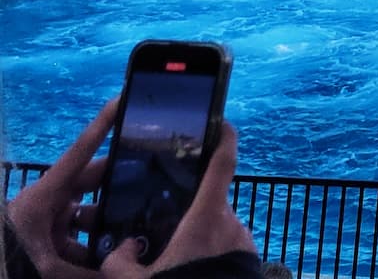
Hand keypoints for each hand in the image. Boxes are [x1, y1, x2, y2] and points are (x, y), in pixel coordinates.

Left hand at [5, 98, 114, 278]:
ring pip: (87, 212)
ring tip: (131, 233)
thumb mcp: (47, 265)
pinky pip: (77, 237)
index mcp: (45, 194)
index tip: (121, 98)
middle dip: (119, 184)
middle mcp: (48, 200)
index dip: (102, 124)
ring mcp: (47, 218)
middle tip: (150, 182)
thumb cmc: (11, 255)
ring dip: (105, 225)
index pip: (80, 151)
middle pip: (92, 182)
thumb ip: (85, 270)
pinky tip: (108, 261)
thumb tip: (121, 275)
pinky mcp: (46, 237)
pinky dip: (92, 248)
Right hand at [100, 125, 254, 278]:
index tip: (221, 122)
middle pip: (209, 204)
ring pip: (216, 231)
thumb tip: (125, 248)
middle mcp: (231, 223)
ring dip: (196, 240)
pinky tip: (187, 271)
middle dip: (187, 214)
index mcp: (208, 217)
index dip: (224, 138)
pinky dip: (207, 256)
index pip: (224, 163)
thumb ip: (120, 261)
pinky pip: (224, 250)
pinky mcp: (249, 262)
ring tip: (171, 259)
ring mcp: (243, 243)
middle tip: (164, 227)